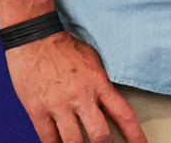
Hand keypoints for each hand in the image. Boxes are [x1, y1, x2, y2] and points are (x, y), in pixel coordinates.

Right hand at [6, 31, 146, 142]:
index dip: (135, 135)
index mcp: (99, 83)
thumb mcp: (93, 61)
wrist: (34, 38)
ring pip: (74, 142)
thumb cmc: (65, 48)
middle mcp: (81, 96)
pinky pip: (48, 139)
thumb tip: (109, 105)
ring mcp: (58, 105)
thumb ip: (101, 84)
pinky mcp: (37, 110)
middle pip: (100, 135)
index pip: (124, 114)